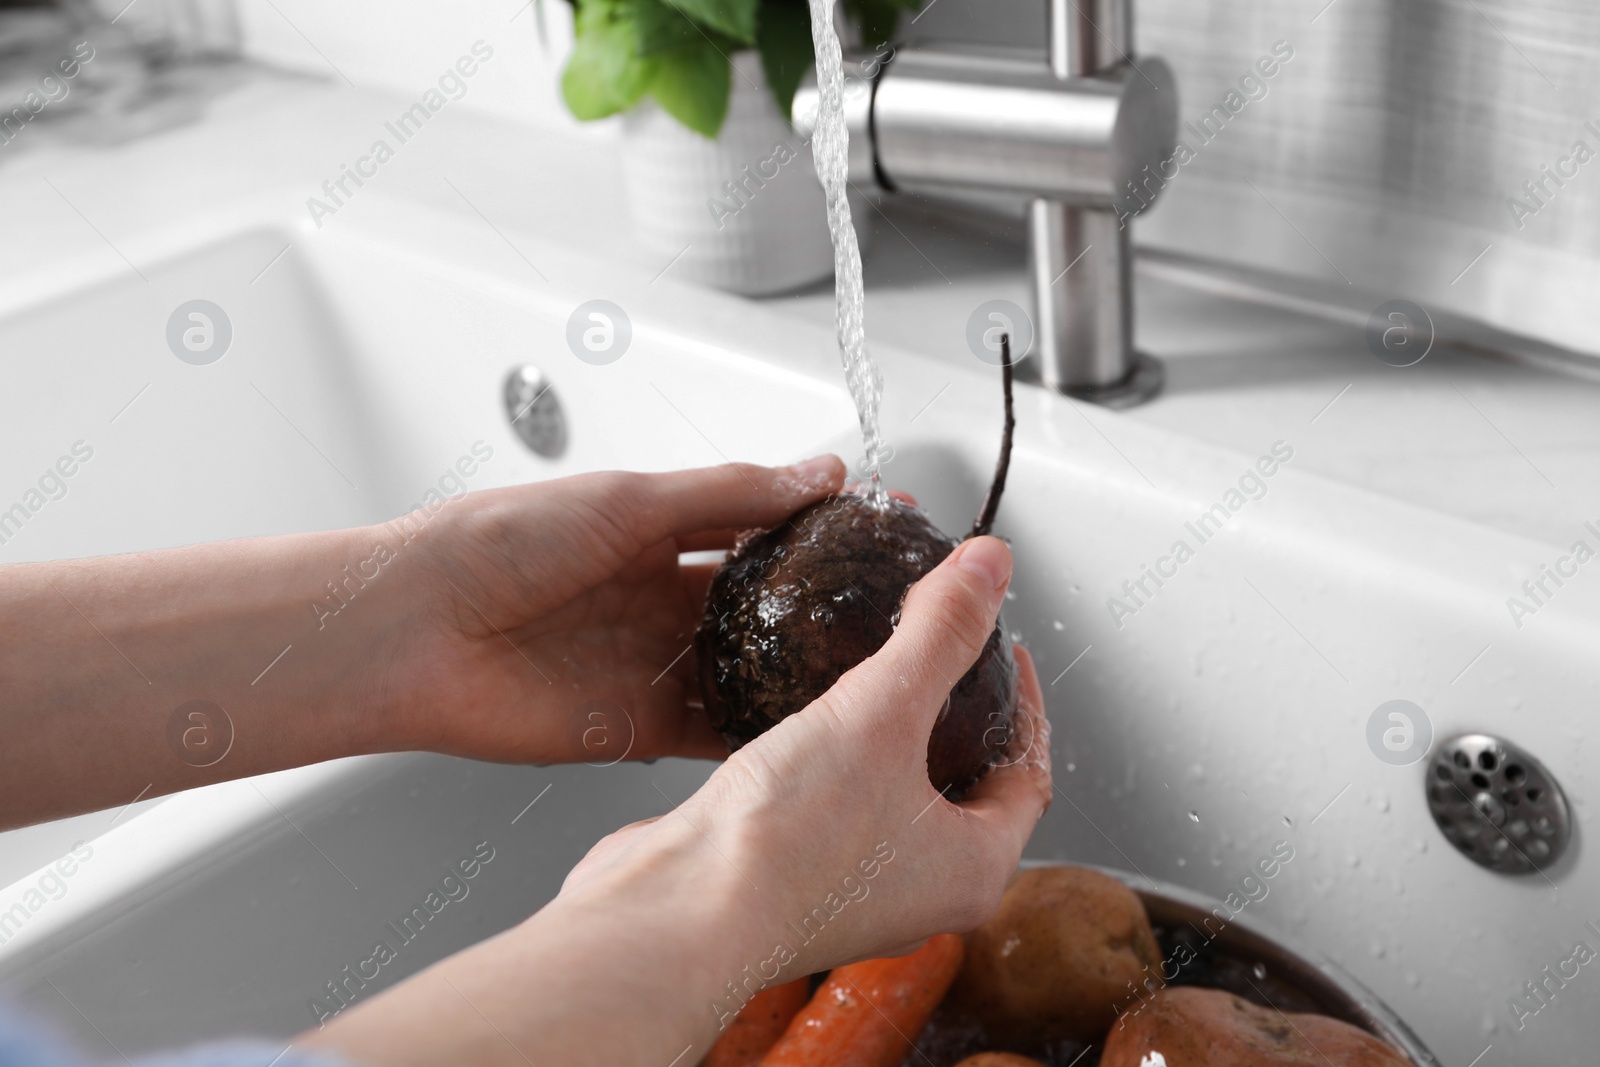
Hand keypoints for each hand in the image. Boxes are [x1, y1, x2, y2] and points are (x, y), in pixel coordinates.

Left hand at [389, 456, 845, 764]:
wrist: (414, 631)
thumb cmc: (494, 544)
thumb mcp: (627, 500)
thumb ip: (728, 493)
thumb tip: (818, 474)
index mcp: (653, 531)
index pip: (758, 524)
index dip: (821, 524)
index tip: (888, 521)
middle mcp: (657, 597)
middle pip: (762, 602)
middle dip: (826, 603)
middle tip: (902, 604)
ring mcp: (650, 663)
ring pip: (748, 668)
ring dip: (803, 670)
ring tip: (880, 668)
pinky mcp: (637, 726)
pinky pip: (714, 730)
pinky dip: (760, 730)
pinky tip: (814, 729)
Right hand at [568, 534, 1051, 968]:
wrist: (678, 914)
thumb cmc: (786, 848)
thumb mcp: (880, 712)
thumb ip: (940, 634)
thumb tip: (991, 567)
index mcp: (972, 871)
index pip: (1030, 775)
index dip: (1025, 704)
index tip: (1009, 651)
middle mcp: (920, 894)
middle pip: (967, 787)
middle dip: (961, 718)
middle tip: (947, 656)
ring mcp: (854, 892)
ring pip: (894, 796)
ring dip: (890, 735)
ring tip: (874, 673)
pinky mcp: (792, 878)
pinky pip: (832, 806)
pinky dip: (831, 757)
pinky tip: (803, 714)